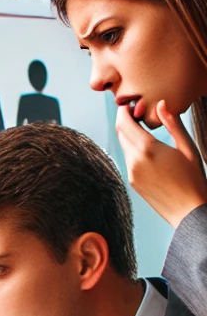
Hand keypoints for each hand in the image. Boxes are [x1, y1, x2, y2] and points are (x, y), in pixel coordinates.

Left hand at [115, 100, 206, 226]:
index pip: (125, 123)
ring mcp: (131, 172)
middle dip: (125, 120)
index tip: (131, 104)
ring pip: (124, 146)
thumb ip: (173, 124)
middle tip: (136, 112)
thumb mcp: (188, 147)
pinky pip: (128, 160)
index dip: (124, 111)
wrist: (188, 212)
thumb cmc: (194, 178)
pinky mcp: (131, 182)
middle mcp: (134, 160)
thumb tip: (160, 103)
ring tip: (143, 128)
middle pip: (120, 133)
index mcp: (149, 149)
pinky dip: (133, 149)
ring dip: (129, 135)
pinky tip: (147, 148)